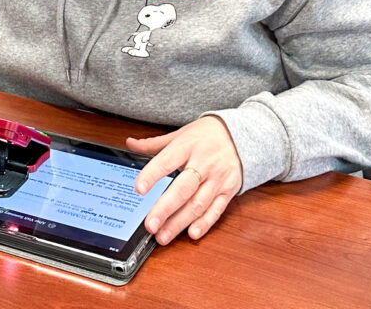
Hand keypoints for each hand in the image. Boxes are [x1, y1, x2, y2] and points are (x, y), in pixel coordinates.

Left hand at [126, 116, 241, 244]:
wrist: (241, 135)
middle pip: (183, 188)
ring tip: (162, 236)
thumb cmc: (206, 135)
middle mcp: (204, 163)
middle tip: (149, 225)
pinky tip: (192, 234)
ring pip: (198, 204)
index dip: (152, 175)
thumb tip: (130, 144)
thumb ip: (155, 144)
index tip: (139, 189)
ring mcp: (218, 179)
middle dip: (165, 208)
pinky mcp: (228, 191)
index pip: (167, 161)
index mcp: (188, 145)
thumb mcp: (180, 134)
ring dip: (179, 222)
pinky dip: (204, 223)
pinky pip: (216, 210)